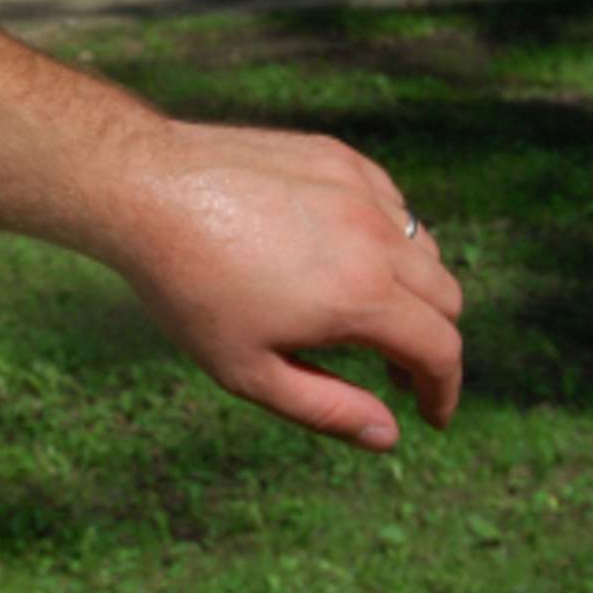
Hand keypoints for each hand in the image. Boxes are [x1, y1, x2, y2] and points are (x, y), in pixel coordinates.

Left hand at [112, 122, 461, 450]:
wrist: (147, 191)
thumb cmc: (190, 289)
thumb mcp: (249, 371)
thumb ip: (326, 408)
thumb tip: (389, 435)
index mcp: (360, 296)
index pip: (441, 349)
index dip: (444, 391)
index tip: (430, 416)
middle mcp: (376, 236)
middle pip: (446, 296)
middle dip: (431, 343)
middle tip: (393, 372)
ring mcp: (359, 189)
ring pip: (423, 247)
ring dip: (412, 289)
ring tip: (365, 316)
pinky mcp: (338, 157)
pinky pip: (390, 203)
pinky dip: (388, 237)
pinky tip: (343, 255)